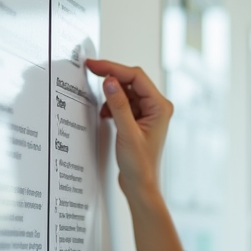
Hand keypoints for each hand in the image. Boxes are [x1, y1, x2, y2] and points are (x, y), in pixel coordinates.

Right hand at [85, 58, 172, 201]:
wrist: (140, 185)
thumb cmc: (140, 165)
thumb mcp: (126, 132)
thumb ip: (118, 105)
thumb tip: (110, 81)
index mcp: (160, 107)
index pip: (137, 77)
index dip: (114, 68)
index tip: (95, 65)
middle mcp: (157, 107)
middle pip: (132, 81)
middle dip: (111, 79)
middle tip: (90, 71)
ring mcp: (148, 113)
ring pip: (126, 91)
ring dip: (111, 96)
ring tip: (104, 111)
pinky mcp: (138, 119)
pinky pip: (123, 102)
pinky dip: (112, 105)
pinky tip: (107, 116)